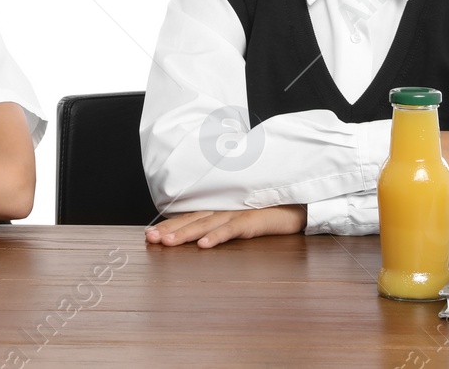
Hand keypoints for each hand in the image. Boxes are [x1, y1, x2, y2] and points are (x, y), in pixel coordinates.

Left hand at [144, 205, 306, 247]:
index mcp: (219, 208)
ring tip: (168, 242)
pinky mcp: (253, 220)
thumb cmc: (270, 211)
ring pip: (207, 224)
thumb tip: (199, 235)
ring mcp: (238, 213)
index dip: (168, 225)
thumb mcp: (241, 218)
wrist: (299, 203)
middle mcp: (224, 208)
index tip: (149, 235)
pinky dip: (218, 236)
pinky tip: (204, 245)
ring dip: (186, 233)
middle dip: (169, 229)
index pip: (189, 217)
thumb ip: (222, 224)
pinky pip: (233, 229)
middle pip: (192, 219)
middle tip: (149, 239)